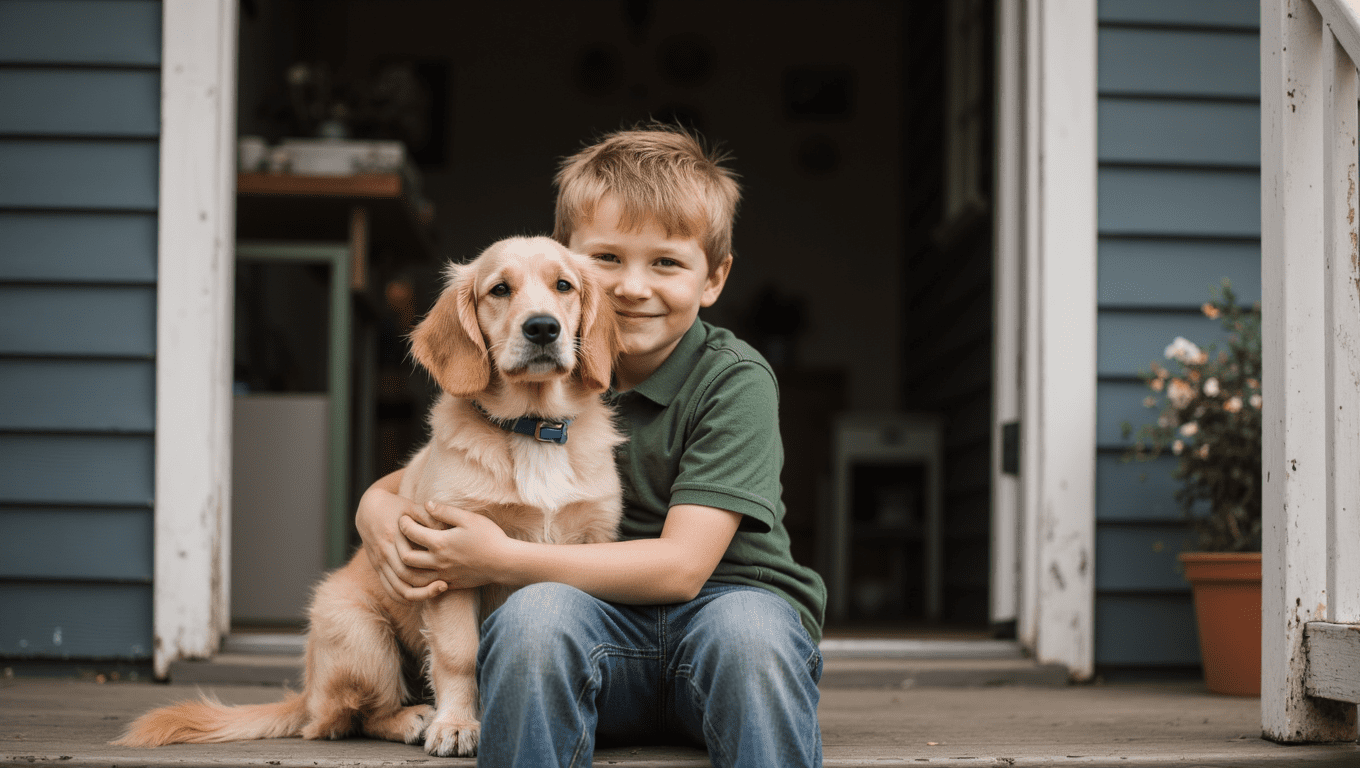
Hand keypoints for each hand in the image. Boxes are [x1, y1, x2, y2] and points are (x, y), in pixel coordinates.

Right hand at [355, 477, 448, 602]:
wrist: (369, 509)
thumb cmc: (396, 507)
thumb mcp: (411, 507)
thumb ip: (428, 516)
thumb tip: (446, 529)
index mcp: (392, 537)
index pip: (409, 563)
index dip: (427, 573)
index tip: (445, 574)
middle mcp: (384, 552)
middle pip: (403, 579)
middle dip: (424, 588)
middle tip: (444, 586)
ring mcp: (379, 562)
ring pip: (395, 588)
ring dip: (415, 595)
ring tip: (434, 593)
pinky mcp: (377, 568)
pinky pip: (388, 588)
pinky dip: (402, 597)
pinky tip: (418, 597)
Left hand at [397, 502, 510, 589]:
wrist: (505, 562)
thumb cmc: (489, 537)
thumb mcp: (468, 518)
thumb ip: (445, 511)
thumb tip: (427, 505)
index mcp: (440, 543)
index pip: (411, 533)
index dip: (403, 523)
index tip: (403, 517)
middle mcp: (438, 562)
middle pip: (406, 558)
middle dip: (399, 545)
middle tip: (401, 537)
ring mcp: (444, 576)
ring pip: (413, 576)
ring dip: (406, 567)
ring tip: (408, 554)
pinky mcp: (451, 584)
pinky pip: (427, 586)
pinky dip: (420, 579)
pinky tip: (423, 569)